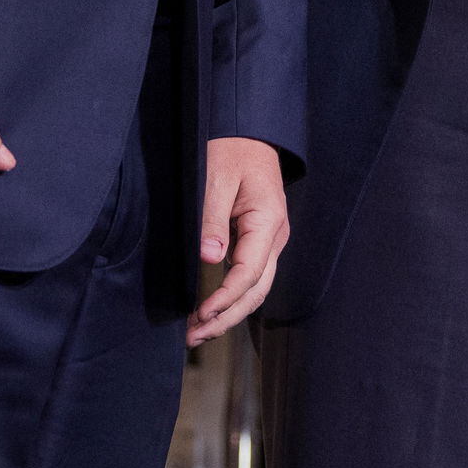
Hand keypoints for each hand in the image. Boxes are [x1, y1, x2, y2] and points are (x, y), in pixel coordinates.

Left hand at [187, 136, 287, 345]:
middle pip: (257, 290)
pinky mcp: (257, 241)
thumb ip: (213, 217)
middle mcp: (274, 236)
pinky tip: (210, 310)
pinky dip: (231, 297)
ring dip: (229, 313)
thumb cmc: (233, 147)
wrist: (249, 130)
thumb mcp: (217, 176)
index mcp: (268, 221)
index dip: (226, 298)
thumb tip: (210, 258)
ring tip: (197, 332)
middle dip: (227, 318)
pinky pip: (249, 277)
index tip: (201, 315)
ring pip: (255, 288)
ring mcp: (268, 240)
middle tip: (193, 337)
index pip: (249, 273)